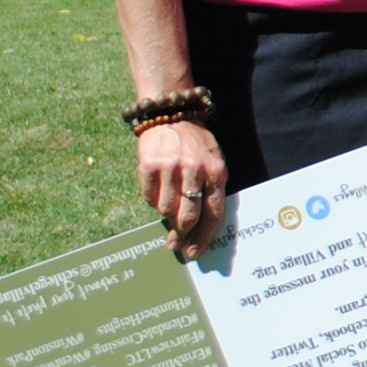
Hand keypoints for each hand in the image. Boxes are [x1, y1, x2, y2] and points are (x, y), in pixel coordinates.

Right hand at [137, 117, 228, 259]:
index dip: (203, 237)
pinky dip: (153, 201)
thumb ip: (212, 191)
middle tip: (177, 244)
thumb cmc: (197, 145)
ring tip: (169, 208)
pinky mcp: (149, 165)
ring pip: (166, 211)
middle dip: (183, 235)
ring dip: (167, 216)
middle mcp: (195, 170)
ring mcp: (170, 168)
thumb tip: (201, 228)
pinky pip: (149, 198)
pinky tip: (158, 193)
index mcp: (216, 172)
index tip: (195, 252)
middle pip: (188, 216)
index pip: (212, 213)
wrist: (172, 115)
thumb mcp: (215, 163)